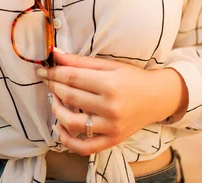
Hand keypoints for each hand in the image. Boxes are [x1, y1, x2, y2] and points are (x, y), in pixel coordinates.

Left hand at [39, 50, 187, 155]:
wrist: (157, 97)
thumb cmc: (132, 78)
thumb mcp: (109, 65)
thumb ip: (81, 61)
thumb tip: (55, 54)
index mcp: (111, 84)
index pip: (72, 78)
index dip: (54, 73)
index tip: (43, 70)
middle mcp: (111, 106)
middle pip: (70, 97)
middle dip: (54, 87)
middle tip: (48, 81)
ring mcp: (111, 126)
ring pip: (72, 122)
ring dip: (57, 110)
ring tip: (56, 101)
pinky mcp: (112, 140)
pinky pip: (84, 147)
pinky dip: (67, 140)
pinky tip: (60, 127)